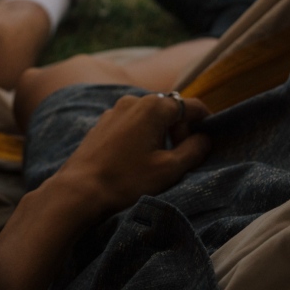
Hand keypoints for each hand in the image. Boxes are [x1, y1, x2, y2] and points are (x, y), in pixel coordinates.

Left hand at [55, 93, 210, 217]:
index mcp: (154, 106)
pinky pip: (131, 122)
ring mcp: (115, 109)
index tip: (210, 139)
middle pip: (169, 109)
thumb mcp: (169, 169)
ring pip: (149, 115)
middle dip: (180, 129)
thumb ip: (193, 150)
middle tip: (181, 157)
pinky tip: (136, 158)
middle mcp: (134, 100)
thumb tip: (205, 137)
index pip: (190, 106)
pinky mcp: (103, 122)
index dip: (205, 121)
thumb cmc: (127, 180)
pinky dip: (141, 134)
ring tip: (157, 161)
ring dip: (160, 133)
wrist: (80, 189)